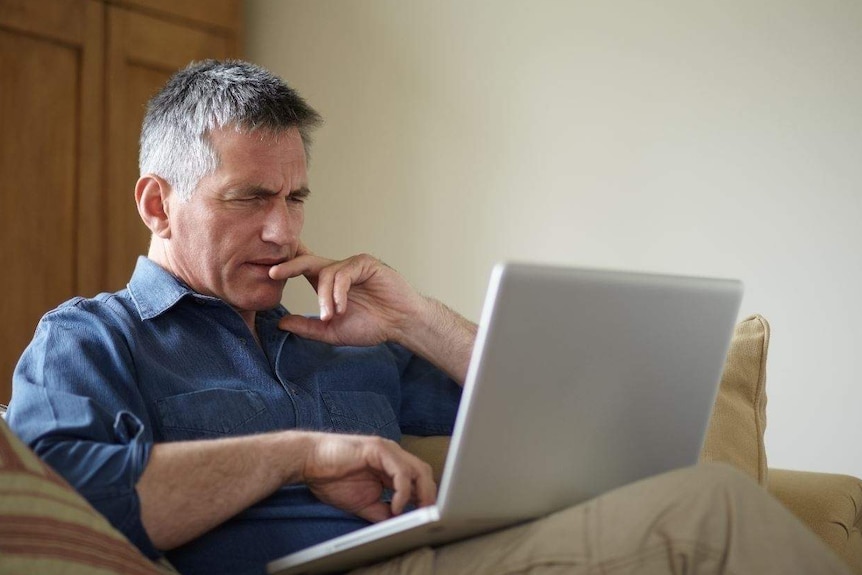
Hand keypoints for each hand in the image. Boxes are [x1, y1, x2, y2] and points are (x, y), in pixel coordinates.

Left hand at [269, 246, 425, 346]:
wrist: (401, 325)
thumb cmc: (372, 326)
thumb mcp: (332, 331)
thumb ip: (307, 327)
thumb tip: (280, 324)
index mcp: (327, 283)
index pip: (302, 268)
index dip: (285, 265)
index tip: (265, 270)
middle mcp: (338, 270)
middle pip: (307, 260)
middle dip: (288, 266)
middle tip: (272, 273)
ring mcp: (352, 265)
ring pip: (326, 273)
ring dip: (324, 297)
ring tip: (330, 315)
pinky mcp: (366, 264)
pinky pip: (344, 274)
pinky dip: (338, 292)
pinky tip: (341, 307)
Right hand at [301, 433, 436, 521]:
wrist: (308, 462)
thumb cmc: (331, 479)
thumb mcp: (363, 504)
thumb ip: (382, 512)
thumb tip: (399, 526)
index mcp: (390, 467)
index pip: (418, 480)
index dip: (425, 498)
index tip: (427, 517)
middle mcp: (393, 456)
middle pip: (423, 473)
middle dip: (429, 496)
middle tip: (428, 516)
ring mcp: (386, 450)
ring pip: (417, 469)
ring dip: (422, 493)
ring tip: (419, 511)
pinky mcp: (377, 449)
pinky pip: (400, 470)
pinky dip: (402, 490)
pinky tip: (396, 505)